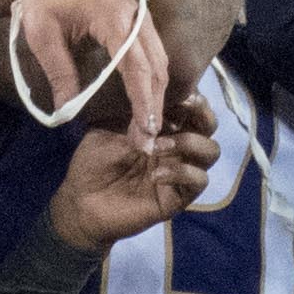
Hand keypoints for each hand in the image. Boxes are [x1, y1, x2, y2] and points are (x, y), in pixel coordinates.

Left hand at [11, 0, 171, 142]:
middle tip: (147, 139)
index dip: (142, 101)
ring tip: (148, 124)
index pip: (136, 67)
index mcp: (113, 17)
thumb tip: (67, 110)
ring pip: (159, 57)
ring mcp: (138, 12)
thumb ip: (59, 73)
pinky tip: (149, 96)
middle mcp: (134, 14)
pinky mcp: (135, 14)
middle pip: (156, 65)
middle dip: (154, 104)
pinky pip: (153, 48)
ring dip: (157, 91)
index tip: (144, 130)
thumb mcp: (42, 35)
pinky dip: (154, 74)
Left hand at [48, 94, 221, 249]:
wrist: (82, 203)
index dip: (189, 95)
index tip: (175, 90)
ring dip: (189, 142)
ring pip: (211, 151)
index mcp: (162, 127)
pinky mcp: (178, 196)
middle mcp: (177, 146)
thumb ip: (133, 114)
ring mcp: (180, 170)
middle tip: (184, 107)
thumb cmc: (93, 163)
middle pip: (209, 124)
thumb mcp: (108, 129)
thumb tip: (153, 98)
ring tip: (158, 147)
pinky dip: (182, 173)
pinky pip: (199, 181)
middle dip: (201, 112)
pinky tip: (156, 175)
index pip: (190, 105)